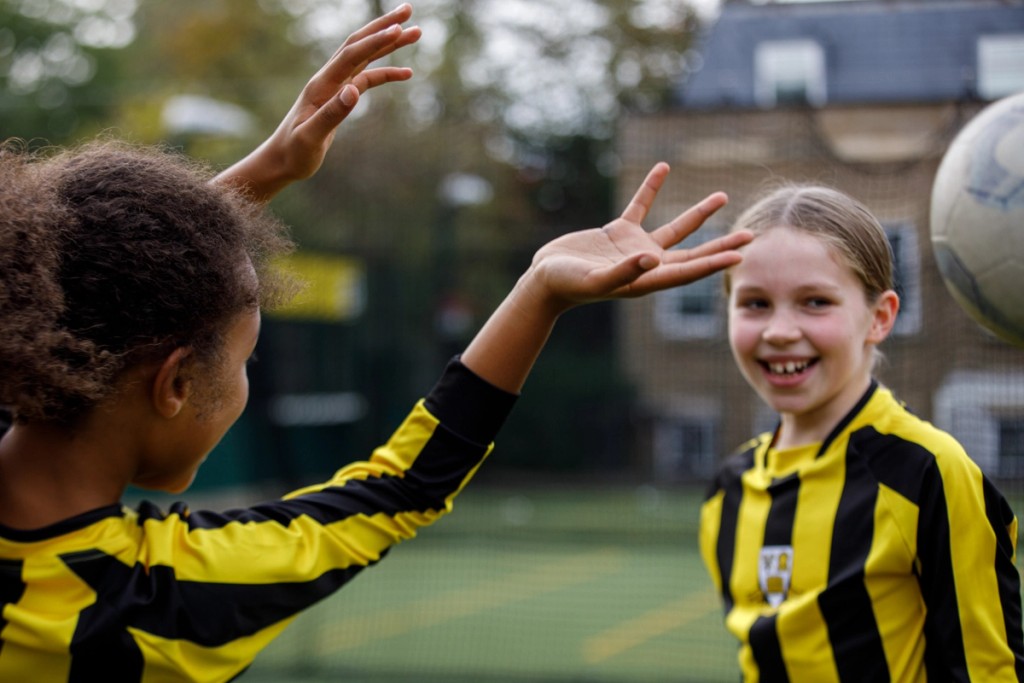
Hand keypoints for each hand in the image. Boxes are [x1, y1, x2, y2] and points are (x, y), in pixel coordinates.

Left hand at [215, 4, 420, 200]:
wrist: (282, 160)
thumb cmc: (294, 152)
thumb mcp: (311, 137)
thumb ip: (331, 114)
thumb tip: (354, 91)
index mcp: (321, 85)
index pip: (351, 55)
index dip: (374, 41)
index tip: (397, 29)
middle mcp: (328, 78)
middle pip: (358, 43)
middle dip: (383, 27)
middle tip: (408, 10)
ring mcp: (336, 86)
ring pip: (365, 56)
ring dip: (389, 43)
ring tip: (414, 32)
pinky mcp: (341, 97)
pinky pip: (367, 77)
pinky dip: (387, 72)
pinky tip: (407, 73)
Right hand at [460, 162, 750, 392]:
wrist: (544, 278)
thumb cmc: (567, 284)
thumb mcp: (594, 279)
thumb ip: (622, 271)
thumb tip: (651, 258)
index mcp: (646, 280)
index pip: (687, 271)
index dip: (714, 262)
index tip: (739, 254)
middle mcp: (647, 264)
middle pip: (692, 254)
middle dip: (721, 245)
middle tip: (750, 234)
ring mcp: (634, 248)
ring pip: (675, 229)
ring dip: (698, 215)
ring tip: (722, 196)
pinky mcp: (618, 232)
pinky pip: (640, 205)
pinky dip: (651, 187)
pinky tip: (663, 167)